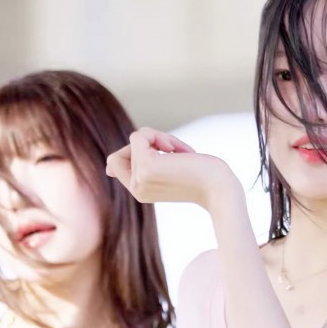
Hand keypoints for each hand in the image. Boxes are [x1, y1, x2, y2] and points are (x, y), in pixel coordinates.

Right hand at [105, 126, 240, 208]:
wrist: (220, 189)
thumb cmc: (202, 177)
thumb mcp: (168, 170)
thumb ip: (143, 163)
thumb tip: (106, 167)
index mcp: (139, 192)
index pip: (115, 163)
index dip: (134, 150)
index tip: (164, 156)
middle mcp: (136, 189)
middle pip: (127, 146)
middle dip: (151, 142)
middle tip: (177, 154)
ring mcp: (139, 178)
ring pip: (136, 138)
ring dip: (162, 138)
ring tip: (182, 155)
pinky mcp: (146, 166)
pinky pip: (140, 135)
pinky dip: (161, 136)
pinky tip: (179, 152)